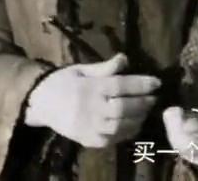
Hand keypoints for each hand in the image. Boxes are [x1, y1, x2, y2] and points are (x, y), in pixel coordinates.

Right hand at [24, 53, 160, 147]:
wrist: (40, 103)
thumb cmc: (64, 81)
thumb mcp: (82, 69)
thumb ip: (105, 67)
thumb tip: (125, 58)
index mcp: (89, 87)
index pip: (120, 85)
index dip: (141, 84)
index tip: (157, 82)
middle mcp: (89, 108)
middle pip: (123, 107)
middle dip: (143, 102)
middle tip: (154, 98)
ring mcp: (88, 126)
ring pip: (120, 125)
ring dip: (138, 118)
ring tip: (147, 110)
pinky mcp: (87, 140)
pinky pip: (112, 139)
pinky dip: (127, 132)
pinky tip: (135, 124)